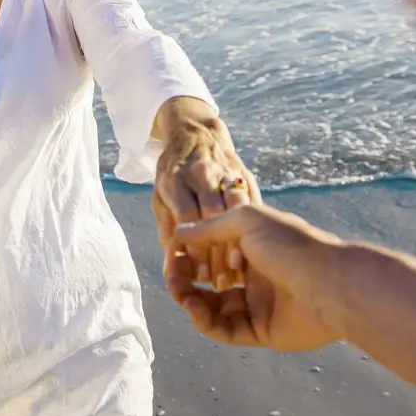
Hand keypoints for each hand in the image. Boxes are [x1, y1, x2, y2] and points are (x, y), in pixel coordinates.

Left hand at [152, 107, 259, 290]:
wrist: (194, 133)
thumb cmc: (173, 175)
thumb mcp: (161, 199)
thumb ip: (167, 233)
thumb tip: (170, 270)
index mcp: (176, 181)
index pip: (187, 216)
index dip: (196, 248)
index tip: (201, 277)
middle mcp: (201, 174)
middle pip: (213, 214)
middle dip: (218, 250)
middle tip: (223, 282)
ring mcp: (225, 172)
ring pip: (236, 208)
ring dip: (240, 240)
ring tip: (240, 270)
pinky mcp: (244, 173)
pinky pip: (252, 201)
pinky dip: (254, 229)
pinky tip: (254, 252)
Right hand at [166, 204, 341, 350]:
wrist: (329, 283)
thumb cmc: (290, 245)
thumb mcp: (246, 220)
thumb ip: (209, 227)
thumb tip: (178, 234)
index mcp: (253, 248)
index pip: (212, 252)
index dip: (190, 253)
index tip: (171, 253)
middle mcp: (254, 276)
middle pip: (208, 281)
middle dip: (186, 278)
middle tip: (172, 277)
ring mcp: (257, 305)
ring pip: (213, 307)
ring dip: (191, 300)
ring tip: (180, 293)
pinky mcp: (260, 332)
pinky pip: (224, 329)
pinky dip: (205, 320)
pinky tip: (195, 309)